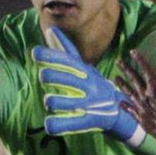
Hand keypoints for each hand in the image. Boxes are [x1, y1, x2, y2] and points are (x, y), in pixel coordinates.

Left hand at [33, 26, 144, 145]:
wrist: (120, 111)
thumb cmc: (94, 87)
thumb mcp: (84, 67)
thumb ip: (67, 51)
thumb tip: (50, 30)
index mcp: (85, 72)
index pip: (68, 61)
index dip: (51, 56)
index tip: (35, 52)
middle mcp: (89, 86)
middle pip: (68, 78)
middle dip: (52, 75)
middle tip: (44, 76)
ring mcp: (90, 103)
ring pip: (66, 102)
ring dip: (53, 101)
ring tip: (49, 101)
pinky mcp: (90, 120)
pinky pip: (71, 124)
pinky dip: (56, 124)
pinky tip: (49, 123)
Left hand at [116, 50, 155, 144]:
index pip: (146, 69)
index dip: (140, 59)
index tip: (133, 51)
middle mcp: (145, 95)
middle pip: (133, 78)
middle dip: (126, 68)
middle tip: (118, 61)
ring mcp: (141, 107)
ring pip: (128, 92)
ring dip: (121, 84)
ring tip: (115, 77)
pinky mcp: (140, 117)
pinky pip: (129, 109)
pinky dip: (124, 105)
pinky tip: (120, 102)